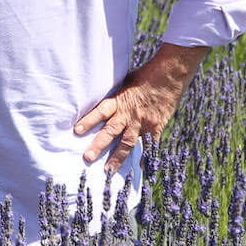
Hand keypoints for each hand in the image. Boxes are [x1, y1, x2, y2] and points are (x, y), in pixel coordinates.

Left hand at [73, 43, 208, 172]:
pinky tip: (139, 167)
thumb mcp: (124, 81)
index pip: (101, 111)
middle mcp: (129, 113)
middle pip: (111, 131)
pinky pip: (150, 145)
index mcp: (119, 100)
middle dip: (98, 145)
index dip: (89, 120)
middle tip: (87, 157)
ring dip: (117, 157)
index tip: (76, 131)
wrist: (169, 75)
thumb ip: (114, 95)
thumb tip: (99, 99)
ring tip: (108, 170)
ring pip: (127, 142)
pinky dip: (145, 156)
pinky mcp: (156, 126)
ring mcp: (143, 121)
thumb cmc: (145, 76)